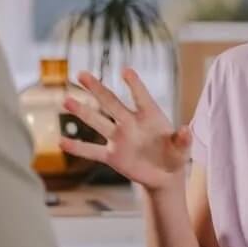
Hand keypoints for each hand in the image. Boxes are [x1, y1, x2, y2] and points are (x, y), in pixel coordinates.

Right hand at [57, 68, 190, 193]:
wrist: (164, 175)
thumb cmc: (174, 155)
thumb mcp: (182, 149)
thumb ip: (183, 140)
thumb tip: (186, 129)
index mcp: (150, 115)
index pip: (141, 96)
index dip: (135, 84)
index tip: (126, 71)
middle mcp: (130, 123)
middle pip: (111, 102)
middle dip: (96, 88)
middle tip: (81, 74)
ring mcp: (119, 139)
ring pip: (98, 122)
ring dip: (82, 112)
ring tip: (66, 100)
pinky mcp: (112, 156)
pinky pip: (92, 151)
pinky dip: (78, 147)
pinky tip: (61, 142)